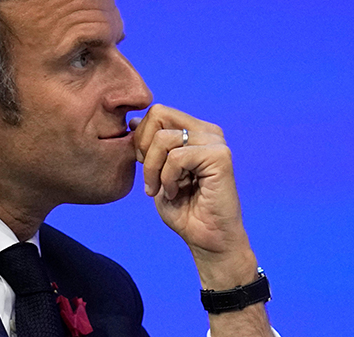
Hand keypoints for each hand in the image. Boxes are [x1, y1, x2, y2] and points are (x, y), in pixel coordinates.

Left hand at [131, 105, 254, 284]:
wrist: (208, 240)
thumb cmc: (185, 211)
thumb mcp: (157, 173)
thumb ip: (149, 147)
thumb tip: (134, 121)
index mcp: (194, 131)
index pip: (157, 112)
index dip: (141, 139)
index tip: (147, 169)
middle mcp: (207, 131)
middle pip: (159, 114)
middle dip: (144, 148)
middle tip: (152, 178)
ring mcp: (216, 142)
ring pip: (164, 138)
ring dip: (154, 169)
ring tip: (164, 190)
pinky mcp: (220, 156)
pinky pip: (177, 157)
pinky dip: (168, 179)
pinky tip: (177, 193)